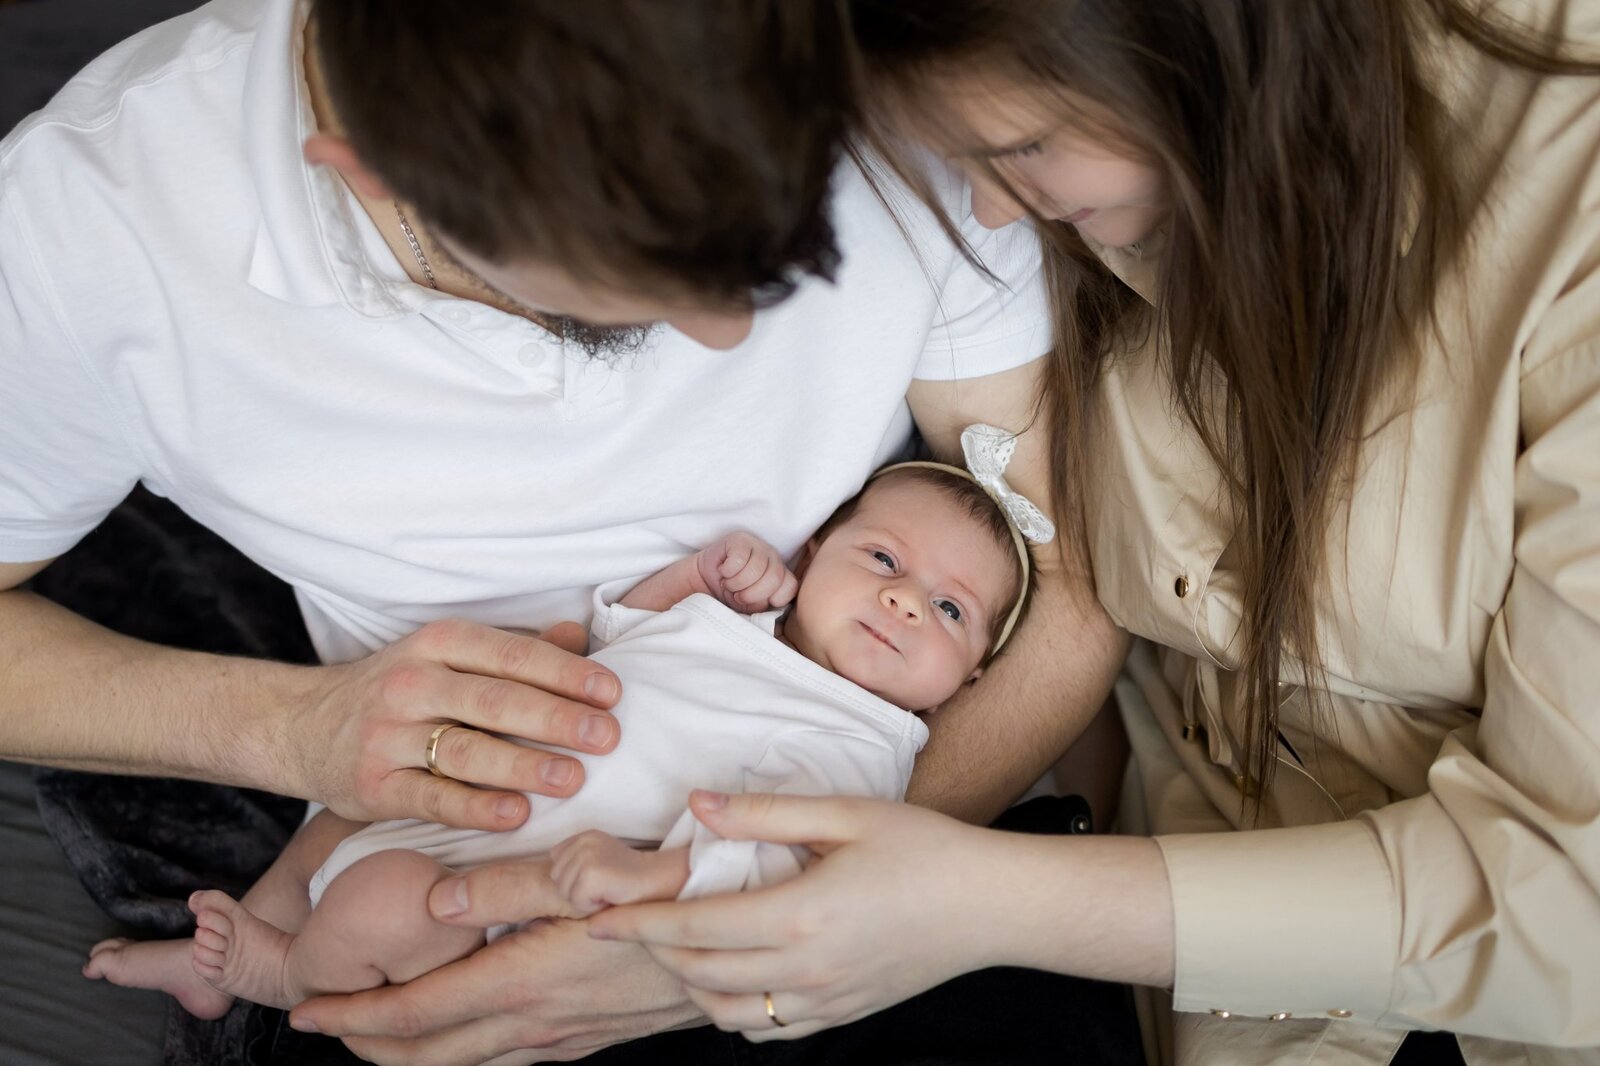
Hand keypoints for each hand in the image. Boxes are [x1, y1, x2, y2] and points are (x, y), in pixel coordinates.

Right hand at [284, 619, 622, 830]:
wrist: (301, 726)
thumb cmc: (398, 691)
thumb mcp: (447, 655)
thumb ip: (513, 650)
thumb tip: (579, 636)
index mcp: (438, 643)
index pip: (512, 654)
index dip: (565, 673)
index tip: (612, 693)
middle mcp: (413, 683)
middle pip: (495, 701)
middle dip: (556, 719)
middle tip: (607, 737)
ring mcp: (389, 735)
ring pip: (465, 751)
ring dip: (523, 765)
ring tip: (573, 779)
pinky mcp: (373, 785)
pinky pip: (432, 798)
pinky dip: (476, 808)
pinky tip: (517, 814)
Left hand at [290, 870, 702, 1065]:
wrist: (742, 937)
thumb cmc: (668, 891)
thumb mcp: (586, 869)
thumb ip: (507, 885)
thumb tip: (437, 906)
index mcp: (522, 981)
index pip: (416, 1013)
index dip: (355, 1015)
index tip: (307, 1009)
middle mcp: (536, 1023)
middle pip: (430, 1053)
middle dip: (370, 1043)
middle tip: (327, 1026)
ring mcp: (568, 1038)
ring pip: (470, 1061)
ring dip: (416, 1051)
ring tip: (384, 1031)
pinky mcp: (595, 1036)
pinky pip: (511, 1056)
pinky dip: (467, 1049)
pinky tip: (473, 1031)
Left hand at [550, 831, 685, 915]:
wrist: (661, 883)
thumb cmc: (631, 881)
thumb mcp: (601, 861)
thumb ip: (576, 862)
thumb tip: (547, 878)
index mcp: (583, 835)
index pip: (555, 861)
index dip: (574, 878)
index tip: (601, 879)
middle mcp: (583, 840)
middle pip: (556, 878)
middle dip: (577, 890)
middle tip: (606, 887)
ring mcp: (587, 855)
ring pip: (564, 891)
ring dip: (585, 899)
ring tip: (609, 891)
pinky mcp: (592, 873)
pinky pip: (576, 901)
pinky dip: (592, 906)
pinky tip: (611, 897)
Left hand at [585, 790, 1003, 1040]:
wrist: (993, 905)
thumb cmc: (924, 848)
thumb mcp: (845, 813)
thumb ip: (763, 814)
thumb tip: (696, 806)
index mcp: (798, 915)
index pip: (692, 929)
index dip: (636, 925)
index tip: (597, 916)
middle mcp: (804, 969)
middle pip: (699, 974)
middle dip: (654, 952)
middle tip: (630, 922)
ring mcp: (825, 1001)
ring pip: (727, 1013)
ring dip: (691, 984)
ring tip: (677, 947)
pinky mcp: (843, 1014)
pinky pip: (768, 1029)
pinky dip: (733, 1010)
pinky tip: (732, 977)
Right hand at [696, 532, 798, 612]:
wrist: (705, 580)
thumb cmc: (731, 593)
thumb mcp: (748, 606)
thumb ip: (761, 605)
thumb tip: (764, 603)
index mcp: (781, 576)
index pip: (789, 588)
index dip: (771, 599)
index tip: (755, 603)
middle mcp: (773, 559)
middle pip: (774, 578)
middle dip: (751, 594)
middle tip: (737, 596)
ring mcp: (758, 546)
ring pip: (755, 569)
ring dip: (736, 584)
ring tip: (728, 584)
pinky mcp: (740, 540)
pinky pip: (738, 559)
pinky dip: (727, 571)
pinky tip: (723, 571)